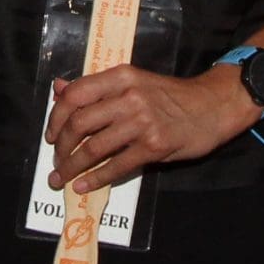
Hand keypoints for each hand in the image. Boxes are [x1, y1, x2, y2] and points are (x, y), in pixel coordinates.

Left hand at [45, 62, 256, 193]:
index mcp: (121, 77)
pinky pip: (117, 166)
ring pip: (94, 148)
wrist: (212, 105)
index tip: (51, 134)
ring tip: (62, 177)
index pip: (75, 94)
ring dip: (72, 166)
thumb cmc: (171, 95)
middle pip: (79, 123)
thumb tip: (59, 88)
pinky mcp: (154, 146)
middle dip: (61, 146)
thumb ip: (97, 87)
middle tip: (56, 160)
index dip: (56, 117)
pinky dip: (95, 179)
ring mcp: (142, 122)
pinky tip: (84, 186)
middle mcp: (129, 97)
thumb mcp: (134, 82)